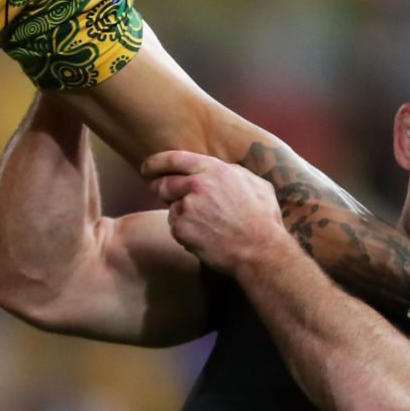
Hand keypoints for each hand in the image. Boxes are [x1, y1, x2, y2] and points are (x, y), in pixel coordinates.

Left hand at [142, 149, 286, 275]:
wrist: (260, 251)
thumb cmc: (263, 219)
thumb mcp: (255, 184)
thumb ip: (232, 172)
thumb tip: (222, 170)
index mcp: (214, 170)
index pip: (174, 159)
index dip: (156, 163)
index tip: (147, 168)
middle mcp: (196, 185)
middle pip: (164, 184)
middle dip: (160, 190)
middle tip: (164, 198)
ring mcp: (186, 207)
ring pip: (172, 207)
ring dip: (181, 215)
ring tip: (205, 226)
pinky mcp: (180, 228)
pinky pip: (175, 227)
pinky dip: (184, 232)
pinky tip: (204, 237)